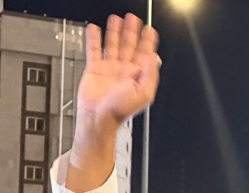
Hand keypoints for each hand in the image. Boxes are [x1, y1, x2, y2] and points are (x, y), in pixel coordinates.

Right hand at [78, 14, 158, 136]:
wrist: (99, 117)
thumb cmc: (121, 110)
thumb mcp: (144, 93)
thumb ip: (150, 74)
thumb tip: (155, 58)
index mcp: (138, 76)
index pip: (145, 54)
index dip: (148, 41)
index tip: (150, 29)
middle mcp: (125, 71)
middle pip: (129, 45)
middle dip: (132, 31)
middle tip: (133, 18)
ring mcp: (110, 69)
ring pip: (113, 45)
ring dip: (115, 32)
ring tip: (116, 19)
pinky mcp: (95, 69)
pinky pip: (94, 50)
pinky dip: (94, 39)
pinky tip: (94, 29)